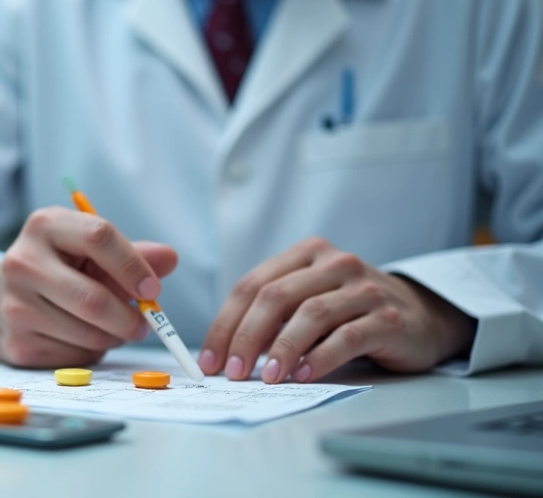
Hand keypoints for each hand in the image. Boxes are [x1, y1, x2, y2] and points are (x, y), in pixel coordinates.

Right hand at [0, 207, 177, 366]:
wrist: (2, 300)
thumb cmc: (61, 269)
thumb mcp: (92, 253)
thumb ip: (132, 255)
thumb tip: (169, 258)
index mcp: (45, 225)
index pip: (99, 236)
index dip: (133, 266)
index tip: (153, 290)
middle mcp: (22, 261)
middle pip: (92, 298)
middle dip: (128, 318)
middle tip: (144, 325)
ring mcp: (14, 304)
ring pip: (87, 332)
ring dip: (111, 337)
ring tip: (111, 329)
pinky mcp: (16, 342)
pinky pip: (72, 356)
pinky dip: (89, 352)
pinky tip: (80, 338)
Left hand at [198, 237, 474, 383]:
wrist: (422, 316)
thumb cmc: (352, 311)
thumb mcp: (309, 299)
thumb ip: (273, 315)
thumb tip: (227, 352)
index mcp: (305, 254)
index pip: (252, 285)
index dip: (226, 323)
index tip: (211, 359)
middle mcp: (334, 263)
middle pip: (276, 297)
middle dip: (246, 337)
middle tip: (233, 372)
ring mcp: (363, 288)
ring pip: (310, 314)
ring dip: (282, 349)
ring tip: (267, 378)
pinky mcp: (388, 317)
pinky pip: (347, 336)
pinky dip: (320, 357)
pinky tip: (303, 375)